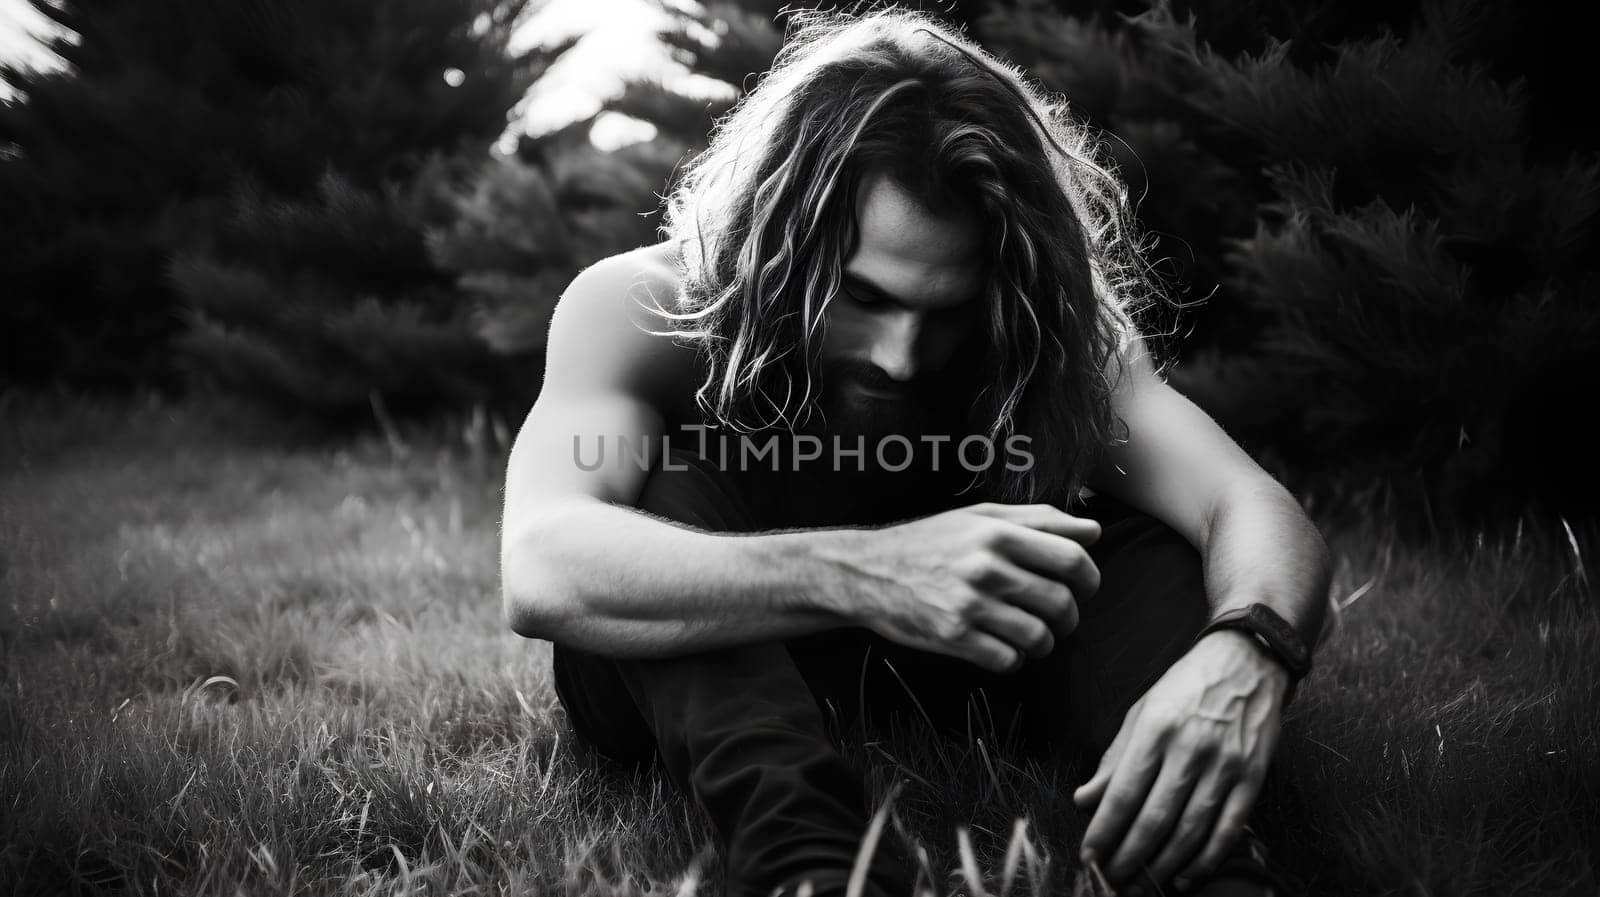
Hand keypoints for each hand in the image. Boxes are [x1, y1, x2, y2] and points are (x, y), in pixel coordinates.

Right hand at [818, 502, 1101, 672]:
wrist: (866, 571)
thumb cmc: (928, 541)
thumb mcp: (979, 517)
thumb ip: (1037, 520)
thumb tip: (1093, 531)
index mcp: (997, 533)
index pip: (1071, 558)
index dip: (1089, 578)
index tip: (1083, 587)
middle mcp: (986, 568)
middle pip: (1061, 602)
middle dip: (1070, 617)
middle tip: (1059, 618)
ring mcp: (969, 605)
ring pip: (1038, 637)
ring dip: (1043, 643)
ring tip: (1030, 636)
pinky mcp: (952, 637)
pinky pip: (1007, 660)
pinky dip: (1013, 659)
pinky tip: (1000, 647)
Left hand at [1072, 630, 1288, 891]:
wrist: (1248, 660)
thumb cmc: (1187, 687)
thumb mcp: (1142, 711)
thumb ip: (1114, 759)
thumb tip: (1085, 799)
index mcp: (1156, 728)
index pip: (1124, 792)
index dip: (1105, 830)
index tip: (1090, 855)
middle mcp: (1191, 748)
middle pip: (1155, 818)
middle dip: (1130, 856)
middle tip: (1114, 879)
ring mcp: (1226, 765)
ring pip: (1190, 830)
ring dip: (1164, 865)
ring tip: (1143, 883)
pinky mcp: (1253, 777)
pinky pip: (1228, 829)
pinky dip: (1205, 859)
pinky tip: (1186, 876)